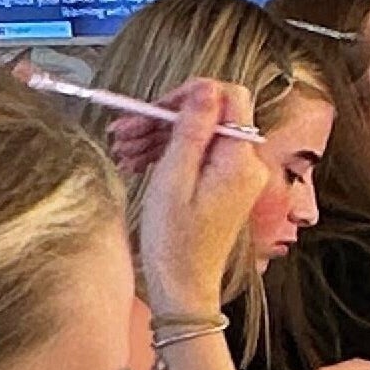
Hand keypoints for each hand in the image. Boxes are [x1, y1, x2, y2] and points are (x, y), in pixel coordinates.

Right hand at [135, 80, 268, 324]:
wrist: (182, 282)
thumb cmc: (175, 239)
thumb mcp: (174, 176)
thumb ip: (192, 129)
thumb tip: (206, 87)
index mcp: (241, 159)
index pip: (229, 97)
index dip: (191, 95)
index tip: (157, 108)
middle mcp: (247, 164)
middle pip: (209, 116)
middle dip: (164, 118)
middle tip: (124, 130)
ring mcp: (237, 175)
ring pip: (199, 134)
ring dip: (159, 136)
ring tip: (122, 149)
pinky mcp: (225, 185)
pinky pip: (199, 155)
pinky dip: (168, 153)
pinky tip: (136, 161)